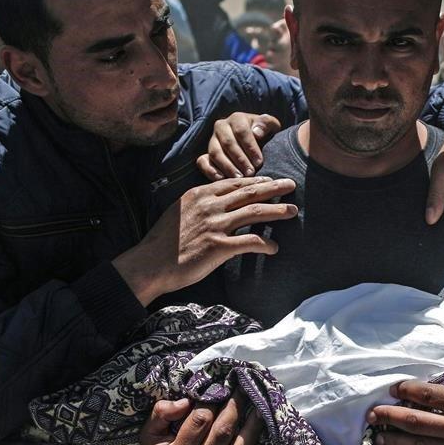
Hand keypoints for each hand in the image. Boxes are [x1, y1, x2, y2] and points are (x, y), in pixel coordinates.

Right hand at [112, 176, 296, 304]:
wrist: (150, 264)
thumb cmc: (164, 242)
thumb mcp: (180, 211)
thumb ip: (201, 203)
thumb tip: (219, 200)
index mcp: (200, 194)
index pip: (235, 183)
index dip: (257, 181)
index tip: (271, 180)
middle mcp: (209, 206)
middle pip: (250, 192)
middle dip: (274, 187)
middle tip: (291, 185)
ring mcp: (215, 226)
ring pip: (254, 212)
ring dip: (277, 211)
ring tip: (293, 211)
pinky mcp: (218, 247)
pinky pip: (250, 243)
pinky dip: (265, 244)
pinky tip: (274, 248)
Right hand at [137, 397, 264, 444]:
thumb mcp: (148, 434)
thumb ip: (162, 413)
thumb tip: (187, 400)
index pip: (200, 421)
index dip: (212, 402)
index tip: (220, 389)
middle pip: (223, 433)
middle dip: (236, 408)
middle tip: (244, 390)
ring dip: (252, 428)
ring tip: (260, 409)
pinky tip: (263, 436)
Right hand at [197, 113, 282, 179]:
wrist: (257, 142)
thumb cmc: (265, 134)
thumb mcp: (271, 126)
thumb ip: (266, 125)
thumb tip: (256, 132)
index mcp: (237, 118)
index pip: (241, 131)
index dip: (250, 147)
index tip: (259, 162)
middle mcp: (221, 127)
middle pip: (228, 143)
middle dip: (240, 159)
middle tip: (250, 173)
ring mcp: (212, 141)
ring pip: (215, 152)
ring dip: (227, 166)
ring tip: (239, 178)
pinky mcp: (205, 154)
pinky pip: (202, 161)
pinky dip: (210, 171)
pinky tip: (221, 179)